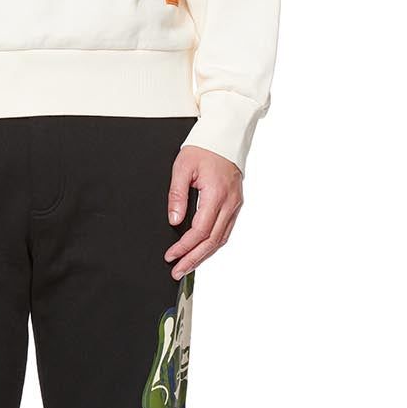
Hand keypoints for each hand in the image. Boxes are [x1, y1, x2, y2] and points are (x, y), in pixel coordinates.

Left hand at [164, 147, 242, 278]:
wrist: (225, 136)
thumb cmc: (204, 148)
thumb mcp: (182, 167)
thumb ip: (177, 195)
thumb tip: (174, 220)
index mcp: (217, 194)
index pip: (200, 231)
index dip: (185, 247)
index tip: (171, 255)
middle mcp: (230, 203)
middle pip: (212, 241)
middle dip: (193, 259)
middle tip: (177, 271)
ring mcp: (235, 205)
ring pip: (220, 239)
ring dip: (203, 255)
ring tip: (187, 266)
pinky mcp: (235, 204)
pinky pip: (225, 230)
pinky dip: (212, 244)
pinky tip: (201, 251)